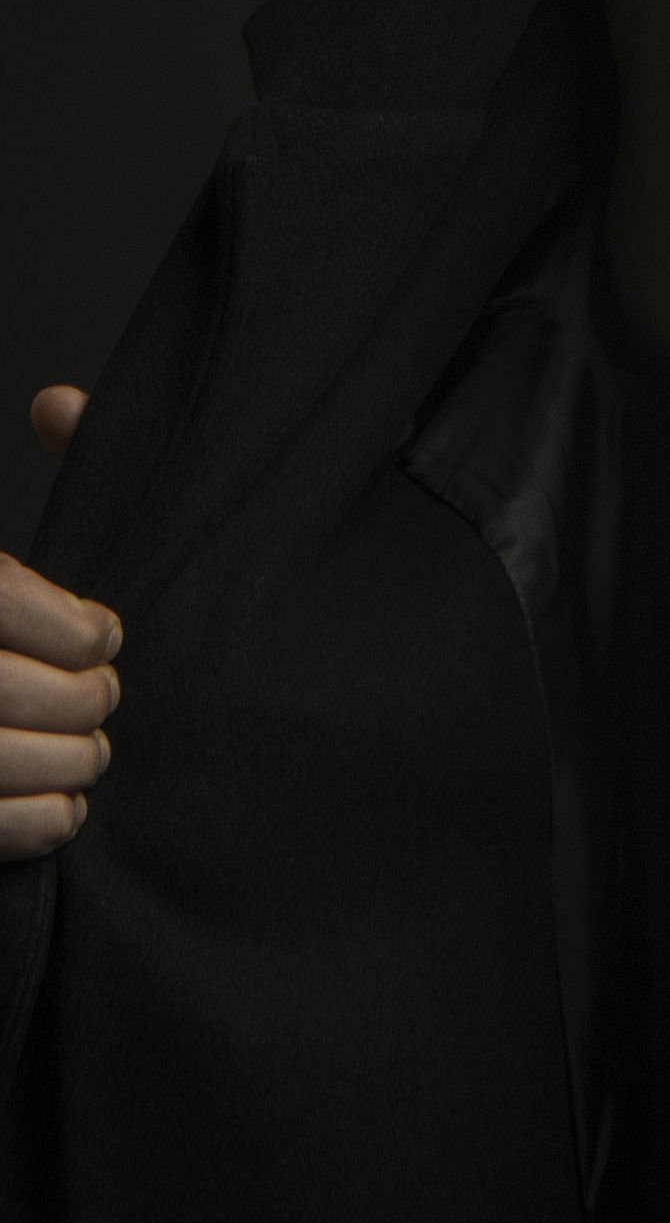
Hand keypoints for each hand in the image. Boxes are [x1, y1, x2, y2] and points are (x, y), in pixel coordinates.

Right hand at [1, 386, 117, 864]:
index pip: (1, 605)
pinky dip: (38, 821)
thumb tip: (59, 401)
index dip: (70, 628)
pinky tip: (62, 800)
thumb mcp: (3, 557)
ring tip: (93, 748)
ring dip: (68, 761)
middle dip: (78, 698)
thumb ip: (55, 464)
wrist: (4, 672)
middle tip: (105, 695)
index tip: (106, 634)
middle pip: (3, 691)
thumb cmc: (2, 619)